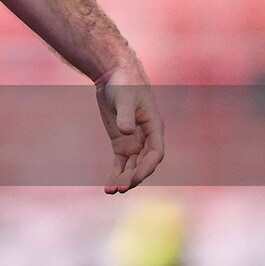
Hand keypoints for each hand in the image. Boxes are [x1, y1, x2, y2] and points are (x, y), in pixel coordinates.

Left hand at [95, 68, 163, 193]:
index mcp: (154, 126)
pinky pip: (120, 163)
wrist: (112, 74)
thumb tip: (126, 131)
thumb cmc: (124, 82)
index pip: (155, 153)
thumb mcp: (125, 97)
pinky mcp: (120, 142)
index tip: (133, 177)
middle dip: (133, 177)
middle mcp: (146, 137)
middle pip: (143, 164)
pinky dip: (116, 174)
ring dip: (123, 180)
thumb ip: (126, 114)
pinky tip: (109, 187)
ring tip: (112, 191)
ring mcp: (133, 141)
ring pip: (131, 166)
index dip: (146, 167)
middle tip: (120, 188)